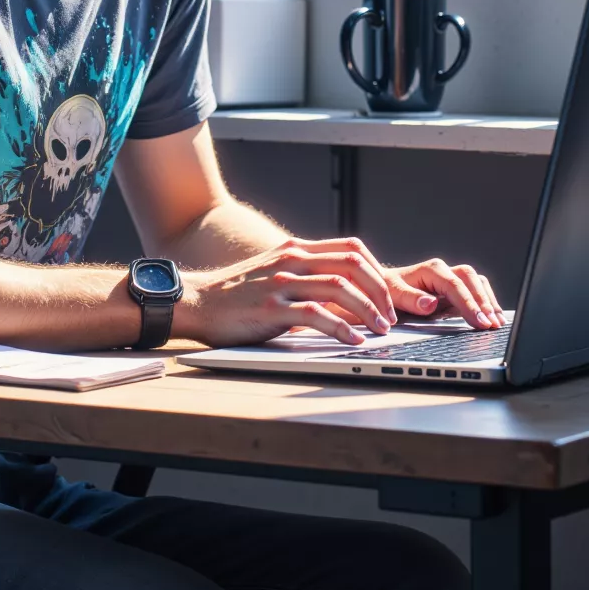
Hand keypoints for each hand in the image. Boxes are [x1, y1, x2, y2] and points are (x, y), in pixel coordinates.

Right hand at [178, 235, 397, 347]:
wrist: (197, 302)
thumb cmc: (238, 295)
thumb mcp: (275, 273)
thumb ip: (306, 275)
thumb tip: (346, 296)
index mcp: (296, 250)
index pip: (351, 248)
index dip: (377, 271)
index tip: (387, 295)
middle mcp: (292, 260)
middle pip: (353, 265)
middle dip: (381, 291)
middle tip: (391, 316)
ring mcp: (282, 283)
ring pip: (340, 288)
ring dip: (369, 311)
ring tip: (381, 331)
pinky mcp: (272, 308)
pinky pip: (317, 314)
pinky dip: (342, 329)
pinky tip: (353, 341)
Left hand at [384, 258, 504, 328]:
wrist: (384, 285)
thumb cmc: (388, 290)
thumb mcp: (393, 295)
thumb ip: (411, 299)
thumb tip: (431, 303)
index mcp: (431, 270)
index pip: (455, 285)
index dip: (469, 304)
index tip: (480, 321)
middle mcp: (444, 270)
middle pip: (471, 280)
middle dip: (483, 303)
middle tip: (491, 324)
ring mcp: (452, 277)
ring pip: (478, 282)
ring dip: (489, 302)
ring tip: (497, 323)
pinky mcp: (456, 287)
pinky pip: (477, 289)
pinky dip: (487, 301)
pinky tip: (495, 316)